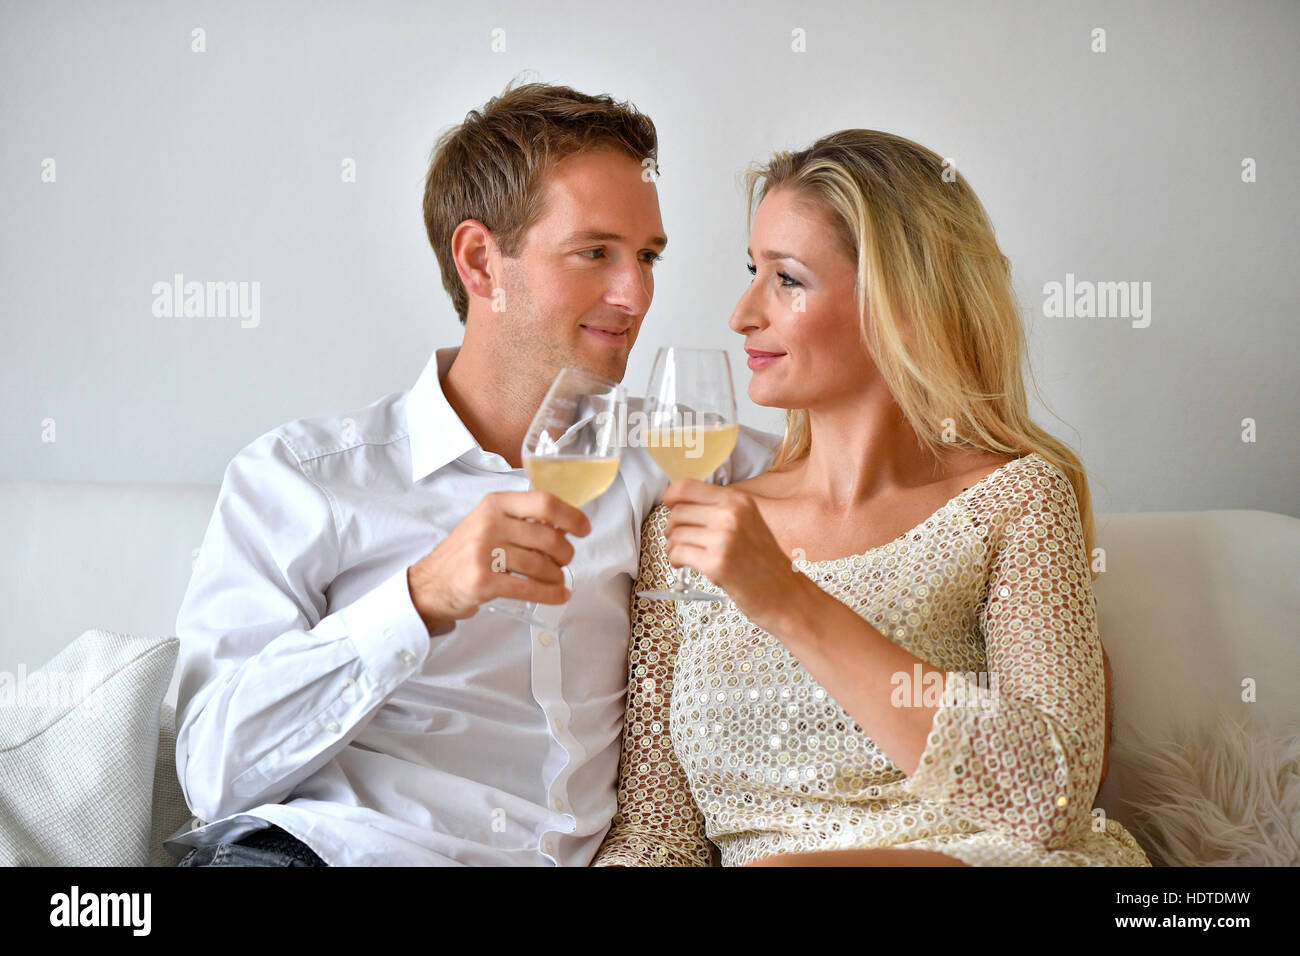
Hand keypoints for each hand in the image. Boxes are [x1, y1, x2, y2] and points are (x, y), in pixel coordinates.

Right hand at [407, 490, 590, 632]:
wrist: (429, 583)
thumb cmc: (466, 553)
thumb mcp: (488, 523)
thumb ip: (521, 519)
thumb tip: (566, 525)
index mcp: (495, 504)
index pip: (544, 503)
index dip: (571, 516)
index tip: (584, 528)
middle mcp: (489, 524)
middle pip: (548, 538)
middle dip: (565, 553)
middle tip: (564, 561)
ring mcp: (484, 554)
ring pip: (541, 565)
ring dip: (557, 576)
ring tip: (557, 580)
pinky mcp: (483, 582)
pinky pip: (529, 588)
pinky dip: (550, 594)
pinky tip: (559, 595)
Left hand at [661, 478, 813, 633]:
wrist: (785, 594)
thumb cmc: (764, 561)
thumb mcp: (748, 522)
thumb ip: (719, 509)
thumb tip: (679, 502)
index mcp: (738, 501)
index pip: (687, 487)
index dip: (671, 496)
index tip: (669, 507)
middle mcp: (731, 515)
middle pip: (677, 512)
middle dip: (671, 527)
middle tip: (678, 538)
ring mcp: (723, 539)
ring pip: (675, 534)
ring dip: (672, 546)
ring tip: (685, 554)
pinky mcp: (716, 564)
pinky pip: (677, 553)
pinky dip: (675, 559)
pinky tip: (683, 564)